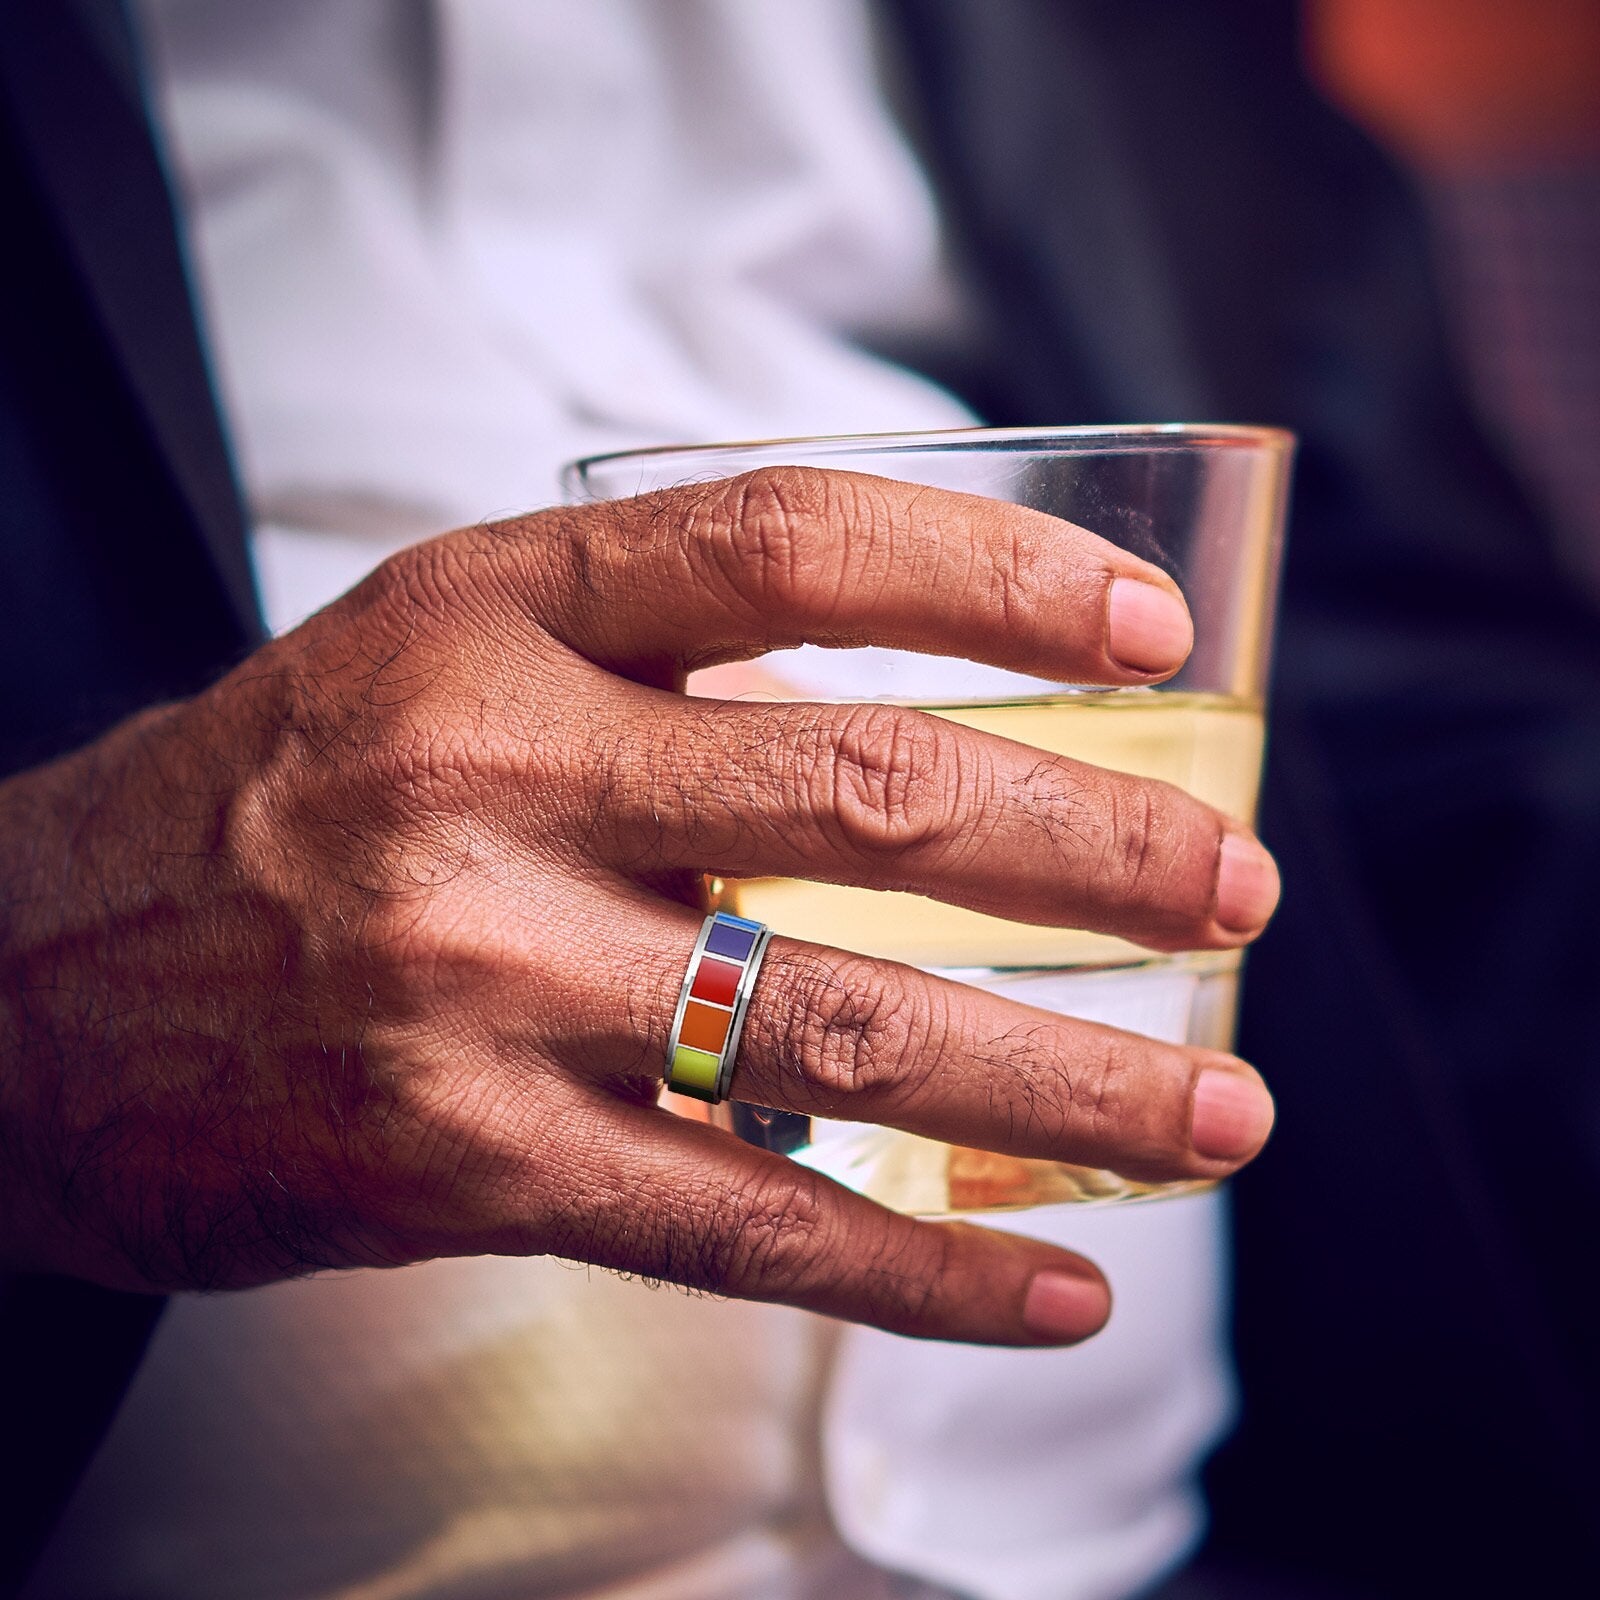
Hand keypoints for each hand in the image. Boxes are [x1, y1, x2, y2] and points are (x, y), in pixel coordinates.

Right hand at [0, 468, 1277, 1343]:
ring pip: (835, 1032)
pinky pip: (741, 1227)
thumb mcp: (449, 646)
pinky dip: (921, 1275)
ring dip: (1064, 1084)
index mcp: (492, 611)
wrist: (42, 981)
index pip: (790, 545)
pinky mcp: (465, 1164)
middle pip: (858, 792)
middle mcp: (487, 779)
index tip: (1148, 633)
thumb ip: (661, 653)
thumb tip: (927, 697)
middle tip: (1234, 890)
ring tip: (1219, 1114)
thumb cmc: (298, 791)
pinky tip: (1056, 1286)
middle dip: (1089, 850)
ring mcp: (476, 982)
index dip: (994, 574)